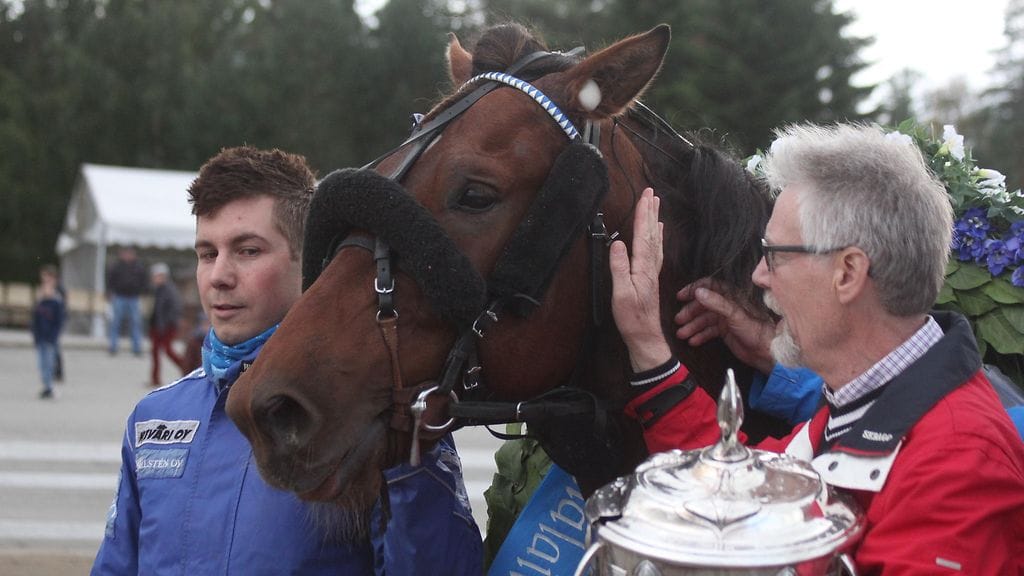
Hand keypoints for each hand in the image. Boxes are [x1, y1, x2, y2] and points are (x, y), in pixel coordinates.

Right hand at [609, 188, 672, 370]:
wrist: (645, 335)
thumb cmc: (632, 317)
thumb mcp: (621, 294)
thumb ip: (619, 268)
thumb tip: (616, 243)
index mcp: (642, 266)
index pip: (643, 234)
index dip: (643, 214)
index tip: (645, 195)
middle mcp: (650, 265)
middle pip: (651, 233)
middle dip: (650, 211)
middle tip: (651, 192)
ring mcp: (652, 270)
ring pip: (655, 239)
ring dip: (654, 221)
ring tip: (655, 205)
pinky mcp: (651, 276)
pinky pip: (656, 250)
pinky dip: (656, 236)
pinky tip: (658, 232)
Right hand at [675, 279, 774, 373]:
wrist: (766, 351)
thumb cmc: (755, 330)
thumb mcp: (734, 315)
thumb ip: (717, 303)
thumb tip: (698, 292)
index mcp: (730, 297)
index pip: (709, 287)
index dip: (694, 290)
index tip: (680, 297)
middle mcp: (727, 306)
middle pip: (703, 305)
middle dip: (690, 312)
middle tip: (678, 320)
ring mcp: (725, 319)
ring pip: (704, 319)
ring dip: (692, 326)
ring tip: (682, 334)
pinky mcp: (725, 332)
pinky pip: (709, 331)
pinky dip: (700, 335)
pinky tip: (692, 341)